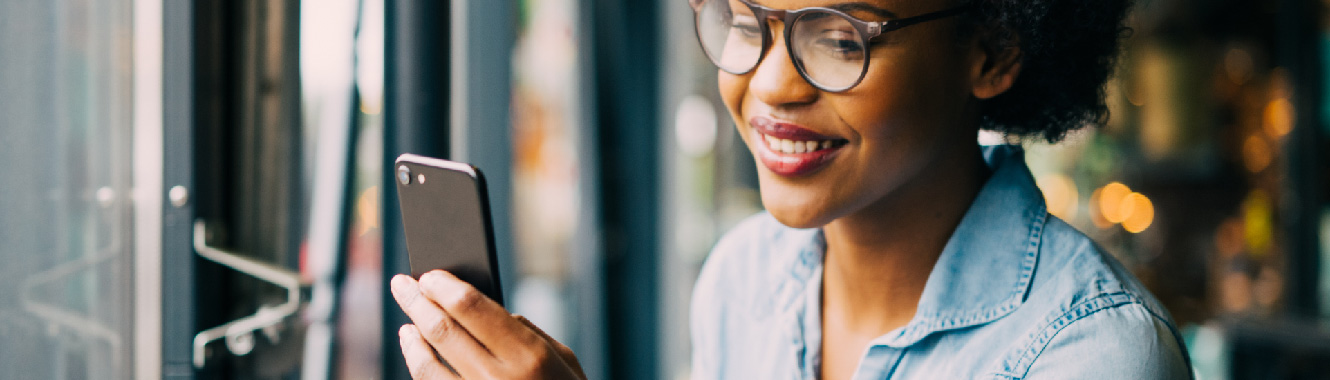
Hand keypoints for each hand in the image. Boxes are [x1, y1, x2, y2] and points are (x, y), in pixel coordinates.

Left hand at [391, 270, 586, 379]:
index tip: (430, 275)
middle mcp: (497, 378)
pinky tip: (415, 349)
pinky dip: (416, 363)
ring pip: (426, 363)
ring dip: (411, 335)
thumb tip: (494, 311)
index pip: (471, 307)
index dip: (444, 287)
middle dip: (417, 302)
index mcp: (528, 355)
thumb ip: (528, 332)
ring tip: (406, 319)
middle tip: (402, 284)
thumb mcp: (564, 360)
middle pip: (442, 329)